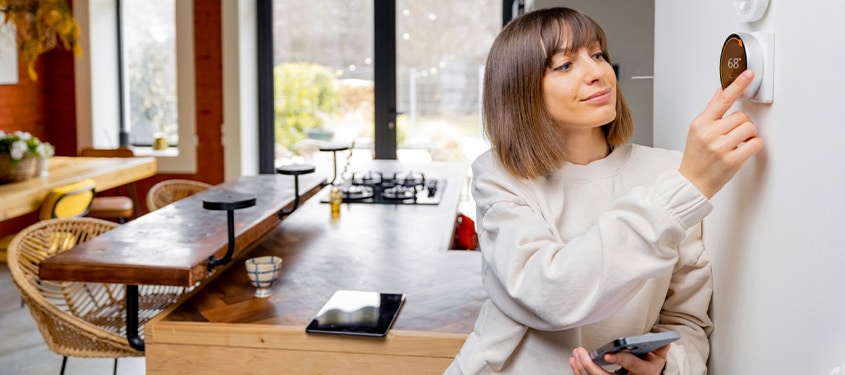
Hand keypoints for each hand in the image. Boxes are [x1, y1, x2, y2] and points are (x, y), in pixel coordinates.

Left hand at [569, 345, 669, 374]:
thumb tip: (664, 340)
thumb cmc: (650, 366)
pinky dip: (580, 372)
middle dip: (589, 365)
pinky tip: (574, 363)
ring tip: (575, 355)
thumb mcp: (658, 358)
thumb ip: (660, 348)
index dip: (619, 359)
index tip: (608, 354)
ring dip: (581, 368)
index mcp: (643, 373)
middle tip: (580, 352)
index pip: (631, 365)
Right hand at [679, 70, 763, 197]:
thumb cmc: (695, 157)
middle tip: (732, 135)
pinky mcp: (731, 160)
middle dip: (741, 125)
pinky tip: (743, 150)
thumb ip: (711, 111)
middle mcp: (709, 133)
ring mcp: (719, 147)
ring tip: (736, 144)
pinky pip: (755, 144)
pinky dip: (753, 146)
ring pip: (749, 128)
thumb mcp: (697, 130)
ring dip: (748, 135)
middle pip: (741, 116)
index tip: (749, 74)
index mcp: (700, 123)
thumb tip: (721, 92)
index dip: (737, 85)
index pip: (722, 99)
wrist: (692, 182)